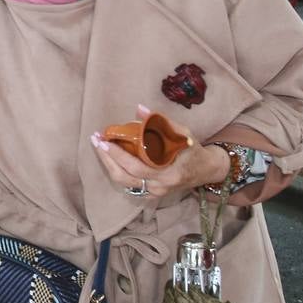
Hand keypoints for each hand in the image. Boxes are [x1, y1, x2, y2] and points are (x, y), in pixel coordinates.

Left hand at [90, 105, 228, 197]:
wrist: (207, 170)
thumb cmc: (194, 150)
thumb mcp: (183, 132)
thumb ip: (161, 122)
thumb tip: (139, 109)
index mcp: (168, 173)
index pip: (136, 167)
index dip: (118, 155)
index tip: (104, 140)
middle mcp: (160, 186)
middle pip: (124, 177)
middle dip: (106, 159)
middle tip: (96, 140)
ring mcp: (156, 192)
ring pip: (124, 183)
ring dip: (108, 165)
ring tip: (99, 147)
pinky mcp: (152, 194)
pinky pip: (129, 185)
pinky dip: (117, 171)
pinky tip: (110, 157)